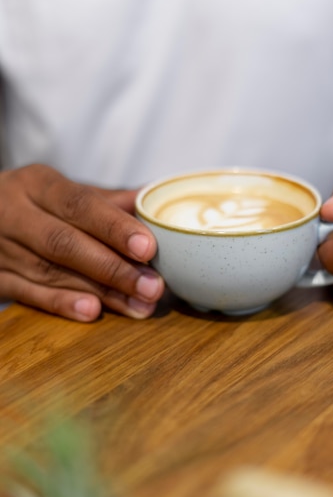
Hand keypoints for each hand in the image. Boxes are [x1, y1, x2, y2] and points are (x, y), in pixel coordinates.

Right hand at [0, 164, 163, 320]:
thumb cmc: (34, 204)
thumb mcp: (62, 192)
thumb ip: (105, 201)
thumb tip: (152, 200)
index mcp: (36, 184)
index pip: (79, 205)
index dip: (114, 227)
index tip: (148, 247)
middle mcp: (13, 214)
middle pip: (65, 243)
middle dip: (113, 268)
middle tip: (152, 287)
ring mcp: (0, 248)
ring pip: (51, 273)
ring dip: (100, 293)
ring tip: (139, 306)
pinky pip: (29, 295)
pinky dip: (62, 304)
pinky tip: (93, 312)